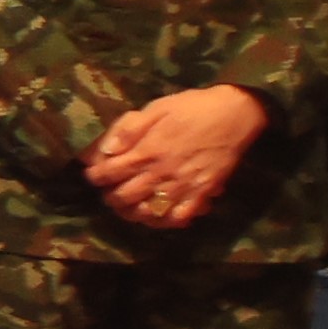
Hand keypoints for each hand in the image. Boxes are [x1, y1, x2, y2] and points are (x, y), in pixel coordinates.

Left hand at [85, 83, 271, 227]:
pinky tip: (158, 215)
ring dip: (132, 213)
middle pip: (124, 197)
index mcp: (147, 150)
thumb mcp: (157, 108)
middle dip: (110, 197)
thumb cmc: (193, 107)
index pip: (110, 172)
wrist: (235, 114)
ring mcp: (182, 186)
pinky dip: (164, 221)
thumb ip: (129, 129)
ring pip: (148, 212)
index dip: (96, 176)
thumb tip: (106, 148)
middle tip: (109, 192)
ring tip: (128, 207)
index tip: (92, 174)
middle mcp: (162, 173)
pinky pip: (179, 217)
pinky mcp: (201, 193)